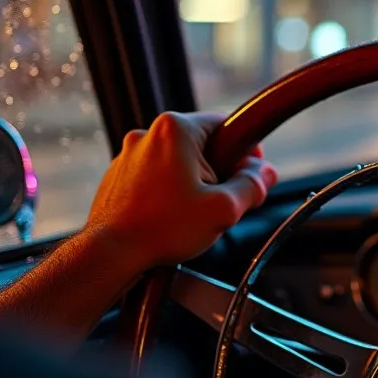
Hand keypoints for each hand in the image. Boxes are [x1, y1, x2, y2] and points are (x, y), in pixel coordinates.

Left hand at [85, 112, 277, 273]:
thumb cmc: (163, 229)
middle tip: (220, 202)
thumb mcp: (224, 208)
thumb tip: (265, 174)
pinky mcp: (118, 175)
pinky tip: (170, 217)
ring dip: (192, 184)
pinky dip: (168, 193)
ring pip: (179, 163)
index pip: (227, 124)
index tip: (248, 175)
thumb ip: (252, 185)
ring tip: (191, 214)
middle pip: (203, 146)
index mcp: (176, 129)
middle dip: (218, 173)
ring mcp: (129, 154)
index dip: (245, 151)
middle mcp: (148, 133)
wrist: (111, 253)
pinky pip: (156, 177)